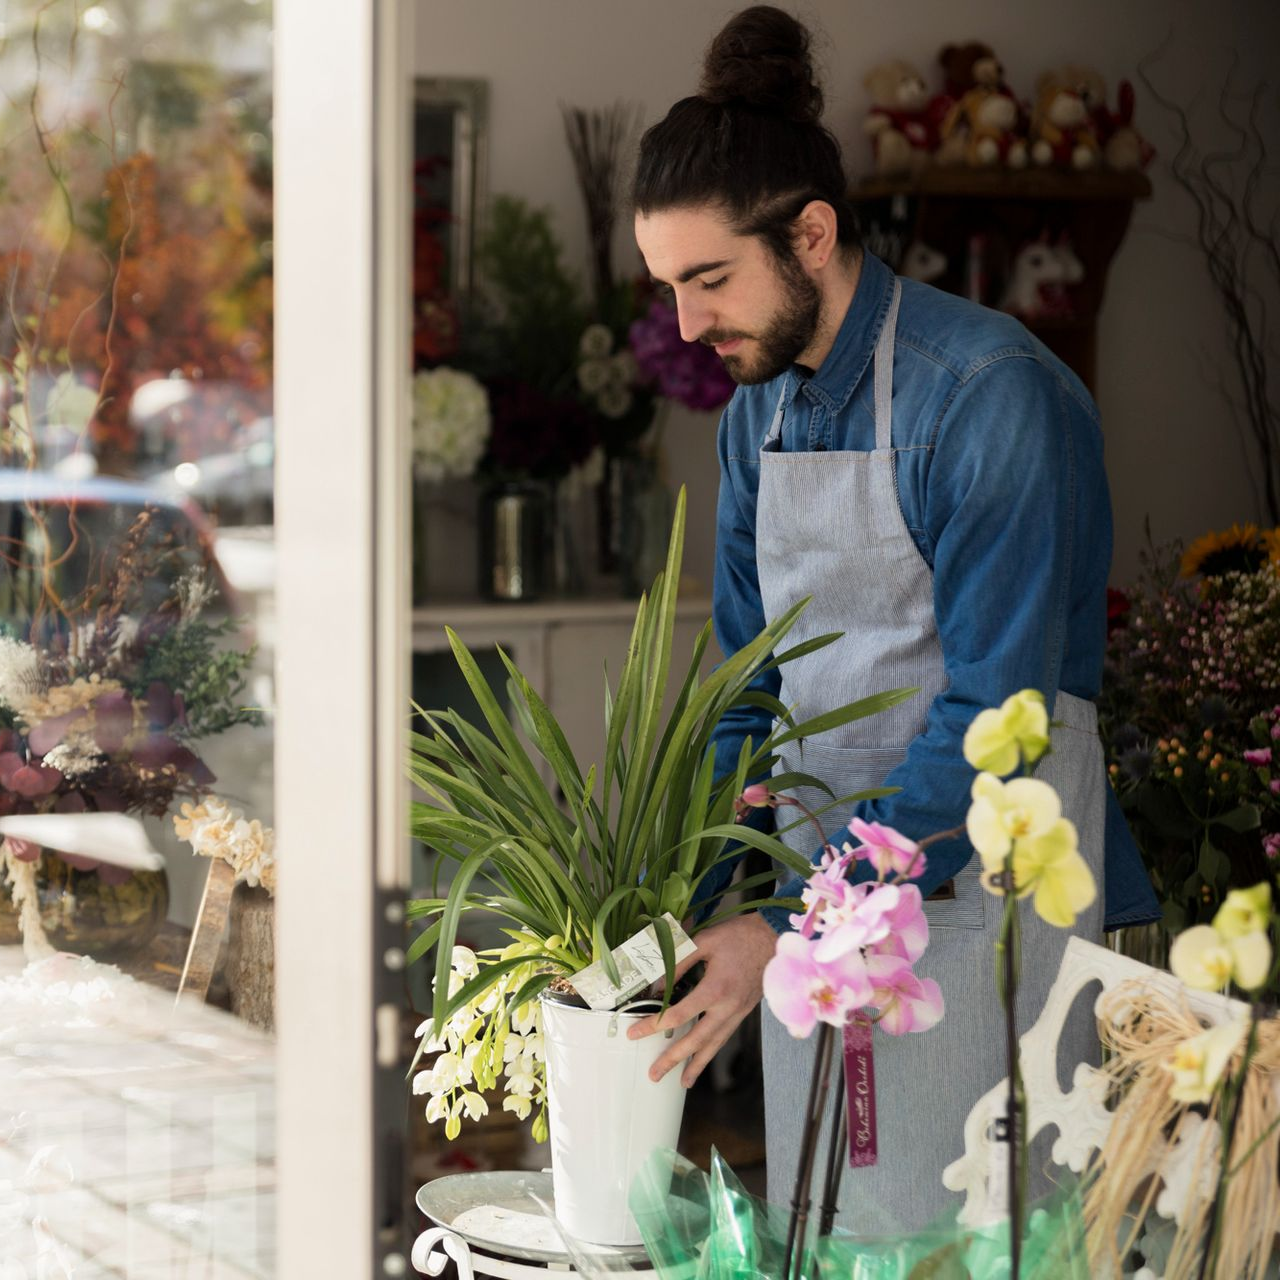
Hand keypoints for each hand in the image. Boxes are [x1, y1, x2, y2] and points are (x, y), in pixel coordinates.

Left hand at [626, 912, 777, 1088]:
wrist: (774, 939)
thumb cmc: (739, 936)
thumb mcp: (705, 941)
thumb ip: (679, 963)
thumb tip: (657, 984)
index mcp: (715, 988)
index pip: (678, 1014)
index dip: (653, 1025)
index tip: (634, 1033)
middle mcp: (727, 1007)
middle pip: (696, 1040)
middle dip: (673, 1059)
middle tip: (654, 1075)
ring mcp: (737, 1012)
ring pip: (714, 1045)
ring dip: (696, 1065)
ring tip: (683, 1082)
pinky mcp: (743, 1012)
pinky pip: (724, 1037)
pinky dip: (712, 1051)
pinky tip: (703, 1058)